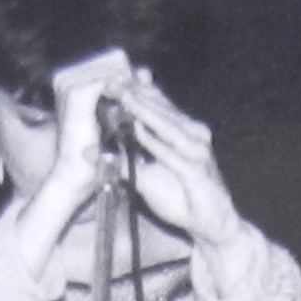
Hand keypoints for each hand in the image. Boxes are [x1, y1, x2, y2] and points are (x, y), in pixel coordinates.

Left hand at [58, 58, 242, 250]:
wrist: (210, 222)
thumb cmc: (181, 197)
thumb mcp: (144, 178)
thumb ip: (120, 162)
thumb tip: (89, 154)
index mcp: (181, 131)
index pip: (158, 103)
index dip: (136, 89)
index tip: (112, 78)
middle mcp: (191, 134)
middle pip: (161, 108)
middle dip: (136, 94)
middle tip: (112, 81)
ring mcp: (197, 150)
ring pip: (166, 125)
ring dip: (144, 110)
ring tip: (123, 97)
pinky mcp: (198, 170)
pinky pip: (172, 153)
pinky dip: (154, 142)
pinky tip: (138, 131)